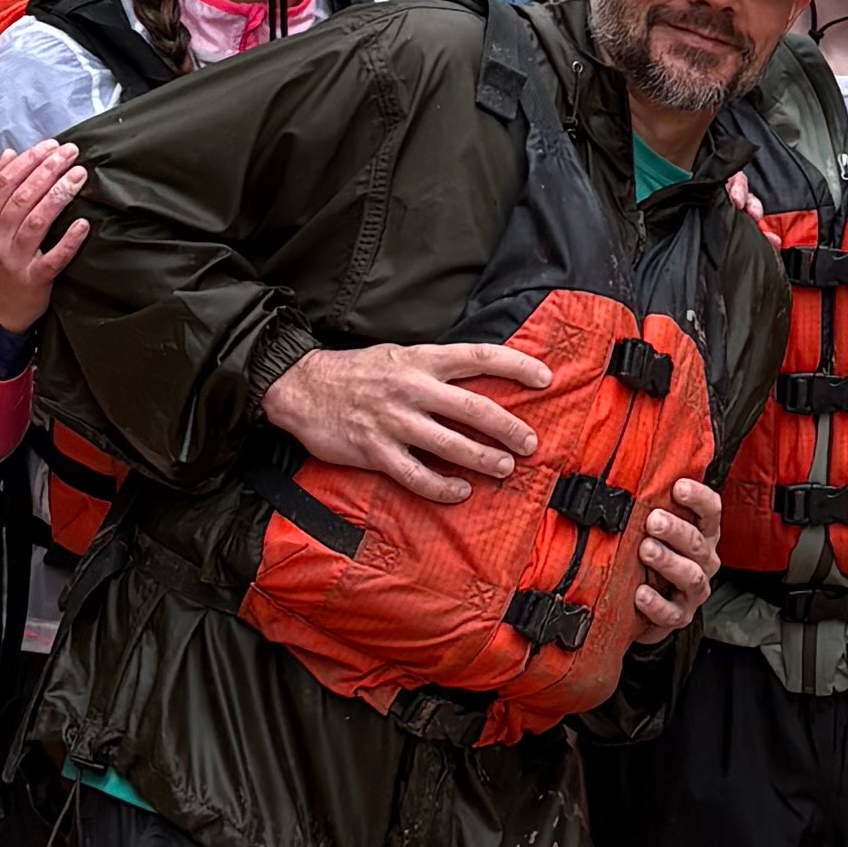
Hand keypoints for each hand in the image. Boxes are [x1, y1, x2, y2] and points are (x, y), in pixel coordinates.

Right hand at [0, 136, 88, 332]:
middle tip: (71, 153)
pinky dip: (69, 241)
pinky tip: (84, 224)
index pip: (2, 184)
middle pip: (22, 198)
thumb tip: (9, 153)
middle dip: (48, 171)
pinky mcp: (33, 280)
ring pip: (37, 222)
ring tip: (79, 175)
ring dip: (59, 195)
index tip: (50, 146)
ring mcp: (14, 261)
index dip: (27, 162)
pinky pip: (53, 258)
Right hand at [265, 340, 544, 507]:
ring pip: (451, 445)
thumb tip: (478, 378)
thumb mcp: (399, 355)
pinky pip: (417, 475)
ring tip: (504, 468)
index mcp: (421, 360)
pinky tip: (460, 491)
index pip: (479, 357)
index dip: (516, 366)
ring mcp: (394, 422)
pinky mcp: (376, 451)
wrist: (302, 389)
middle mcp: (412, 389)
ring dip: (483, 458)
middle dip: (509, 427)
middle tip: (529, 443)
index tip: (545, 378)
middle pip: (474, 408)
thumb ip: (435, 367)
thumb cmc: (356, 372)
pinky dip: (442, 486)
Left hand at [630, 465, 722, 638]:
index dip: (698, 498)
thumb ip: (651, 503)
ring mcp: (694, 589)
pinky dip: (657, 604)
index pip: (711, 510)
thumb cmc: (652, 555)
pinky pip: (672, 612)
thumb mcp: (655, 527)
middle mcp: (704, 559)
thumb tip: (627, 469)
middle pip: (698, 542)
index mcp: (702, 532)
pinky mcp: (680, 615)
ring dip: (668, 561)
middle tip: (653, 520)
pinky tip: (640, 593)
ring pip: (690, 575)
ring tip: (645, 550)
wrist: (647, 605)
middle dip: (676, 530)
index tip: (678, 486)